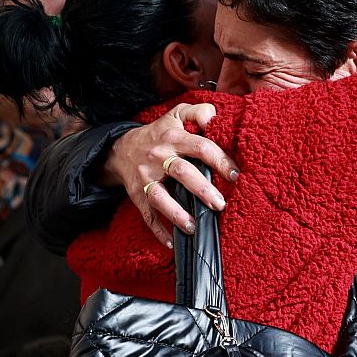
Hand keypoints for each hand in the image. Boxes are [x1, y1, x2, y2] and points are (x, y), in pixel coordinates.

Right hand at [103, 103, 239, 246]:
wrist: (121, 148)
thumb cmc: (159, 133)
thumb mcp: (177, 114)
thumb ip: (199, 112)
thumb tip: (216, 118)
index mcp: (173, 137)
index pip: (200, 147)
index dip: (219, 160)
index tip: (235, 175)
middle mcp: (159, 157)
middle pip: (181, 172)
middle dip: (201, 189)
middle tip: (220, 204)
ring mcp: (146, 178)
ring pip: (159, 197)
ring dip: (176, 213)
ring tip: (193, 227)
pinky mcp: (137, 196)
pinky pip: (147, 216)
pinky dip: (158, 231)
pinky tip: (172, 244)